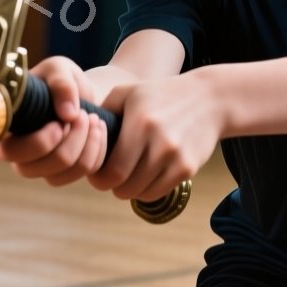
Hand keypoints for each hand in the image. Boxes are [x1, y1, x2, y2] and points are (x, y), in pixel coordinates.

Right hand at [0, 56, 109, 186]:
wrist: (82, 91)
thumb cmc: (60, 79)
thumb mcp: (59, 69)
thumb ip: (61, 83)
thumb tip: (68, 114)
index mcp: (7, 130)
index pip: (12, 153)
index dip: (41, 141)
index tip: (61, 119)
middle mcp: (20, 156)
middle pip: (41, 168)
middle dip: (71, 141)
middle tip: (84, 115)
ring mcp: (43, 168)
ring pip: (65, 174)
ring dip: (87, 145)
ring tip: (94, 118)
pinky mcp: (67, 172)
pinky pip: (85, 173)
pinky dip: (98, 150)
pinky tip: (99, 128)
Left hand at [88, 70, 223, 203]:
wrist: (209, 99)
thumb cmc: (160, 95)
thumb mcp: (127, 92)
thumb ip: (101, 112)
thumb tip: (78, 135)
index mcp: (139, 123)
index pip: (111, 171)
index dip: (98, 176)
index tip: (97, 169)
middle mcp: (159, 142)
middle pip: (123, 186)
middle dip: (111, 185)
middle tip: (110, 175)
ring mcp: (176, 158)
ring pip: (140, 193)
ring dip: (129, 188)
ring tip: (128, 173)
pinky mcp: (188, 168)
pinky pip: (158, 192)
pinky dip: (147, 189)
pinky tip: (144, 174)